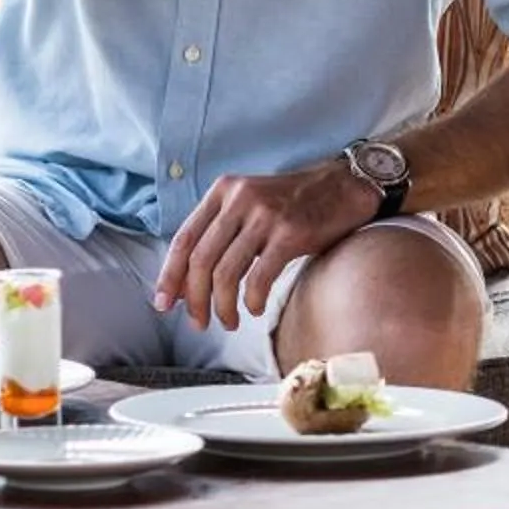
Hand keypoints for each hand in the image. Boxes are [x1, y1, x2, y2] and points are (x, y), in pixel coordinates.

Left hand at [152, 160, 375, 329]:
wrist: (345, 186)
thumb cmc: (294, 203)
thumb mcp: (250, 204)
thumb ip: (222, 232)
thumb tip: (189, 282)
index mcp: (223, 191)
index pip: (184, 239)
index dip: (169, 276)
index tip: (164, 304)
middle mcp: (240, 200)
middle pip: (200, 260)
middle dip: (194, 299)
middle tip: (199, 322)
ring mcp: (265, 215)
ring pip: (225, 272)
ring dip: (222, 306)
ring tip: (228, 322)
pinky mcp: (290, 233)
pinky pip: (259, 277)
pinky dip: (250, 300)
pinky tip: (254, 309)